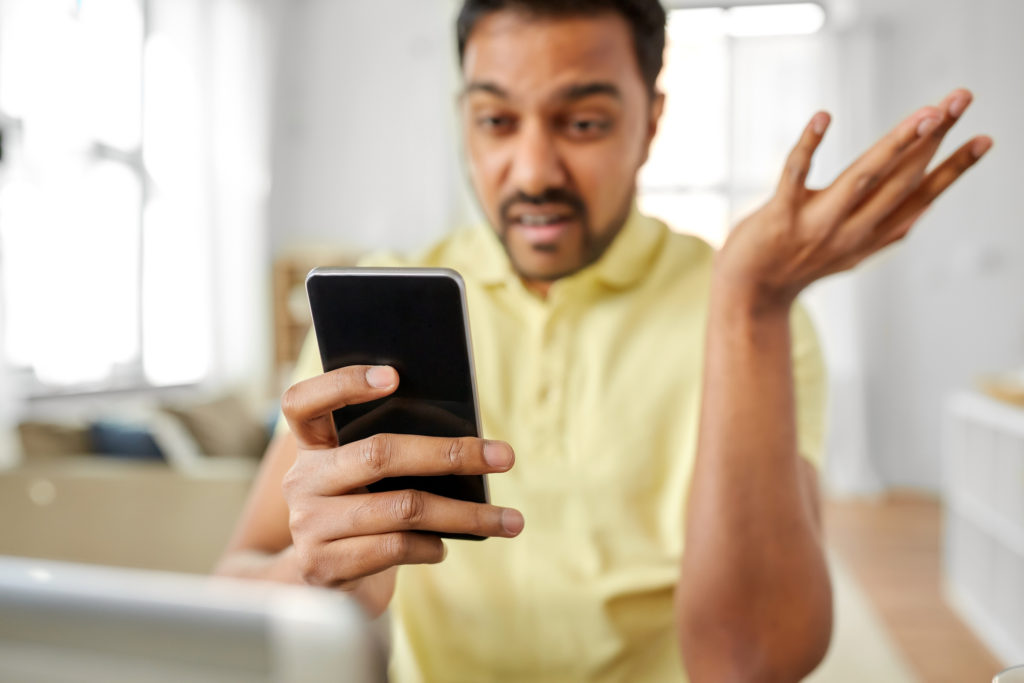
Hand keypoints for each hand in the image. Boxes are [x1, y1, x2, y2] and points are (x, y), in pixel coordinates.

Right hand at [280, 364, 523, 593]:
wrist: (322, 590)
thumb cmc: (363, 517)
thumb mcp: (367, 481)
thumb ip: (391, 456)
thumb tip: (467, 443)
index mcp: (311, 447)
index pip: (304, 402)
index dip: (343, 383)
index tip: (394, 376)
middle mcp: (302, 482)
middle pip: (379, 453)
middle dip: (451, 453)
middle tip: (505, 456)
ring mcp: (308, 526)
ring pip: (402, 508)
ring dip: (464, 514)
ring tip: (508, 519)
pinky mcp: (323, 567)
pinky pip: (394, 547)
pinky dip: (430, 546)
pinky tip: (443, 547)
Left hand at [716, 88, 992, 311]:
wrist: (749, 294)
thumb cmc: (799, 260)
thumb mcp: (850, 248)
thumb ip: (884, 225)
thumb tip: (927, 197)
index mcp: (873, 236)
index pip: (921, 197)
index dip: (954, 169)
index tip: (985, 138)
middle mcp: (851, 232)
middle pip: (901, 179)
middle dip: (934, 138)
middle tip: (960, 98)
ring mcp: (816, 224)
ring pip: (862, 178)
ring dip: (895, 144)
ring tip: (924, 113)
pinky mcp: (780, 216)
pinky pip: (795, 175)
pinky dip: (809, 145)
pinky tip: (822, 116)